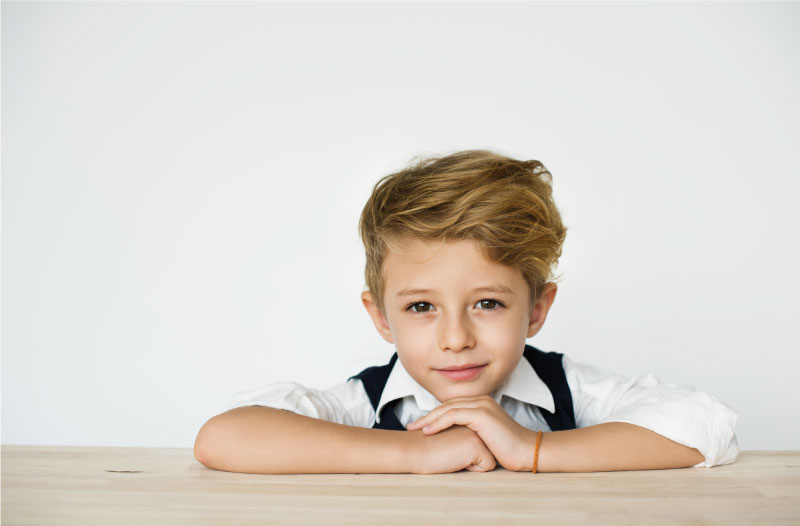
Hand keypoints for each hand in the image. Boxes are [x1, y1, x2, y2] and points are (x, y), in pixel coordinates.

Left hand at [407, 395, 538, 471]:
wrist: (527, 451)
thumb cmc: (507, 450)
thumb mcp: (485, 438)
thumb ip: (471, 432)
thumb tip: (453, 441)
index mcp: (482, 403)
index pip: (452, 405)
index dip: (434, 415)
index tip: (420, 426)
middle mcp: (481, 400)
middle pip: (447, 405)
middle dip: (427, 416)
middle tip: (412, 427)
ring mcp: (482, 405)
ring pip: (448, 409)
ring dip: (429, 419)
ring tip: (415, 429)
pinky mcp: (482, 414)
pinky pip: (454, 416)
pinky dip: (439, 423)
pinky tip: (428, 431)